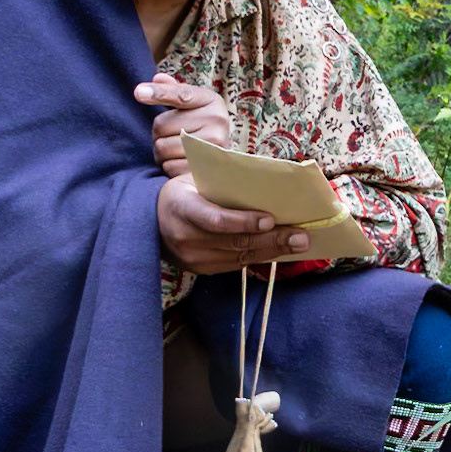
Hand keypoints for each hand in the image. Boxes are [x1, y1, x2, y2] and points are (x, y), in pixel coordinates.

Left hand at [136, 73, 230, 176]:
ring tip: (176, 149)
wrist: (226, 157)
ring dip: (161, 151)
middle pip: (160, 125)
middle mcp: (216, 121)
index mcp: (211, 100)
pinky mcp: (205, 167)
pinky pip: (169, 166)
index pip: (180, 95)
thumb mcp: (194, 104)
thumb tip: (157, 78)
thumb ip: (175, 90)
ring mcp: (212, 145)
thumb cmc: (203, 125)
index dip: (159, 93)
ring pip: (162, 147)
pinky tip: (181, 162)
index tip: (138, 92)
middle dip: (158, 132)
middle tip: (172, 134)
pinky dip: (169, 166)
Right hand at [157, 175, 309, 273]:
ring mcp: (192, 258)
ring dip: (273, 250)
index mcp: (182, 207)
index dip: (243, 222)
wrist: (149, 222)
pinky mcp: (201, 270)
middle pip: (235, 241)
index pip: (215, 219)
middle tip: (301, 236)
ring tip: (299, 244)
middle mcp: (185, 237)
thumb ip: (223, 183)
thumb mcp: (194, 180)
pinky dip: (260, 257)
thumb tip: (268, 184)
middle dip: (273, 239)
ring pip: (240, 256)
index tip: (269, 220)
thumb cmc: (182, 193)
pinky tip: (280, 250)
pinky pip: (236, 264)